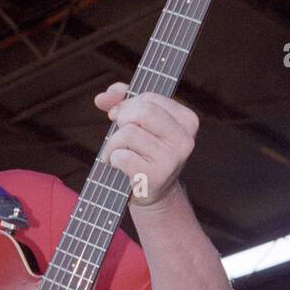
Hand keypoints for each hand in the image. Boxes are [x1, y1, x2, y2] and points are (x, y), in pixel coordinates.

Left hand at [94, 86, 198, 205]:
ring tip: (116, 153)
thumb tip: (102, 98)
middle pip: (142, 112)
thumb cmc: (144, 151)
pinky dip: (112, 159)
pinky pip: (122, 156)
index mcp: (187, 120)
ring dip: (112, 143)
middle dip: (122, 120)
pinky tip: (117, 166)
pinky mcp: (155, 177)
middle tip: (118, 133)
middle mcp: (184, 140)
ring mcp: (172, 160)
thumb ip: (122, 100)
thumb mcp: (139, 121)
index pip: (149, 98)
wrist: (152, 192)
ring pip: (128, 133)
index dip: (127, 105)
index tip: (120, 116)